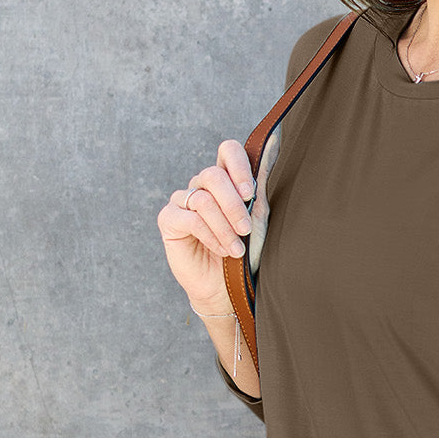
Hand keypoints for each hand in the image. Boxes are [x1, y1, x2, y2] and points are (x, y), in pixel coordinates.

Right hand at [156, 139, 254, 312]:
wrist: (227, 286)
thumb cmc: (245, 251)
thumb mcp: (256, 219)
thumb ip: (257, 191)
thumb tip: (269, 157)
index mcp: (226, 180)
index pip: (228, 151)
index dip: (238, 165)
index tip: (250, 193)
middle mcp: (202, 186)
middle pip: (213, 175)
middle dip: (233, 205)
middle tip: (246, 229)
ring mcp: (183, 200)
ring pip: (203, 200)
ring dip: (224, 227)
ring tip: (236, 249)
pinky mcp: (169, 218)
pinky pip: (190, 218)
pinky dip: (210, 235)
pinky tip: (220, 250)